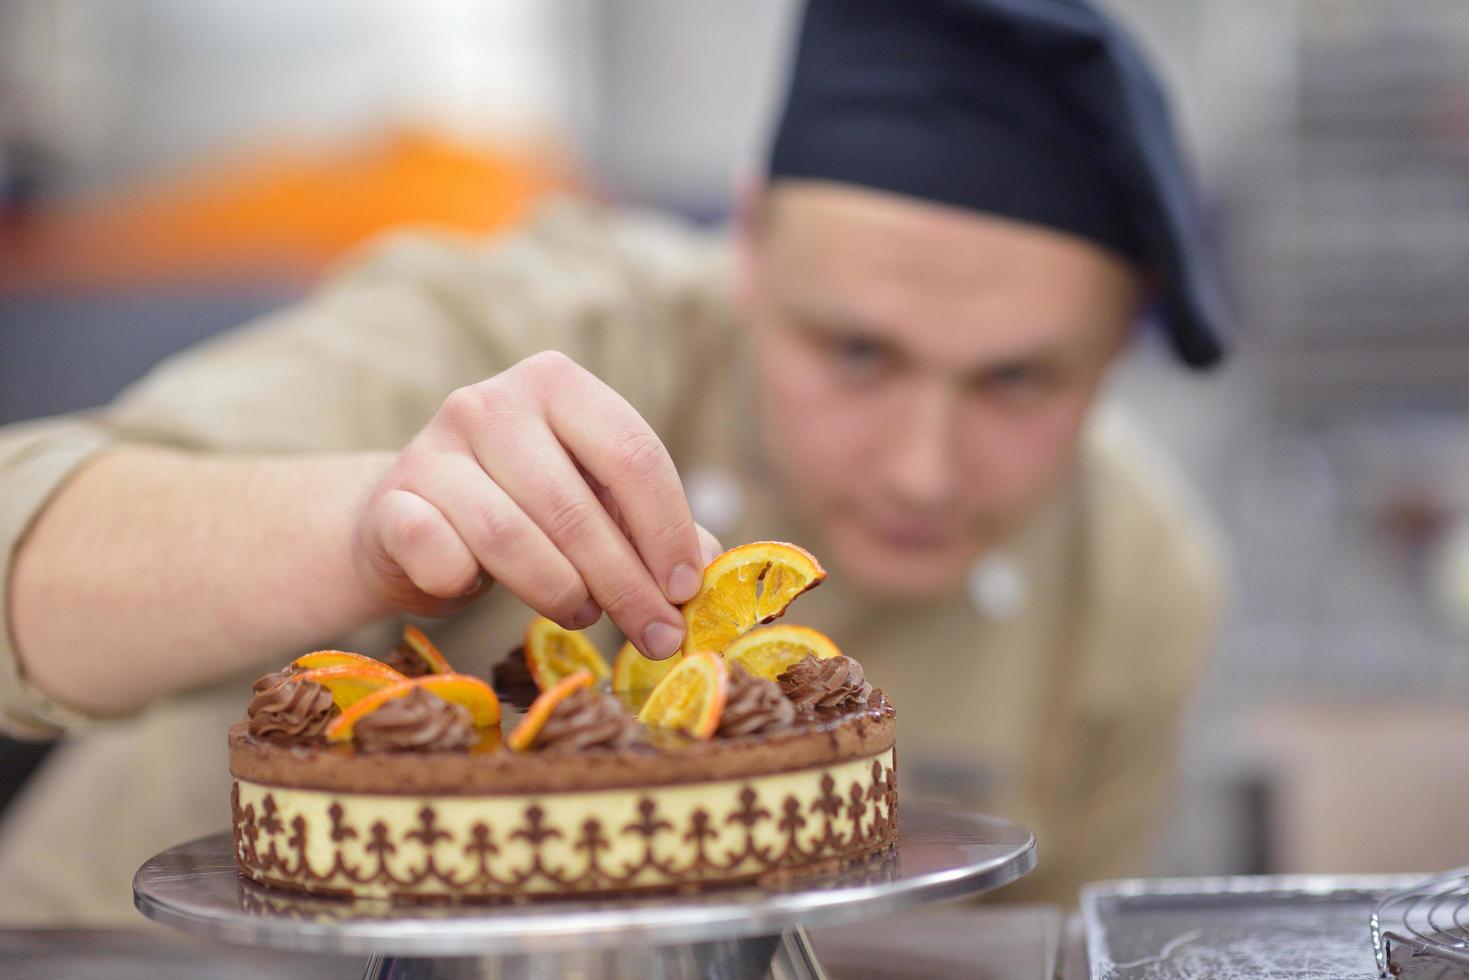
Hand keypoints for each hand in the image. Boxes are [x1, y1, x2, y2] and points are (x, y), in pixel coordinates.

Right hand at [352, 351, 719, 657]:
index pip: (633, 453)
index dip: (668, 531)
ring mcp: (432, 446)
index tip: (687, 591)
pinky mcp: (391, 501)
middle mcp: (490, 401)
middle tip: (656, 636)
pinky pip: (441, 555)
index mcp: (557, 383)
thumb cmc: (520, 509)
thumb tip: (709, 574)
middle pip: (577, 507)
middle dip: (627, 585)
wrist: (406, 522)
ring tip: (581, 615)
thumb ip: (650, 528)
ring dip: (561, 593)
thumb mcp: (592, 502)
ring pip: (513, 537)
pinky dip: (468, 585)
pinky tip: (477, 591)